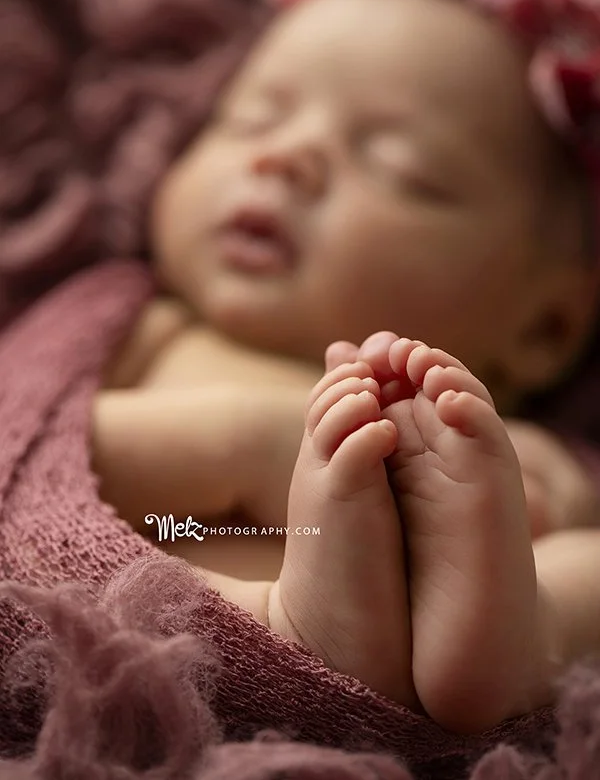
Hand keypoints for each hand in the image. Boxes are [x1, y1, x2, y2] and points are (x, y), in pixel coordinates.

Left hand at [324, 338, 599, 538]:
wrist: (437, 626)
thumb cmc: (400, 555)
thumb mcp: (364, 480)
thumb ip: (352, 429)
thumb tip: (324, 384)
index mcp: (416, 444)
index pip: (408, 382)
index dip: (388, 360)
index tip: (360, 354)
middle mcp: (446, 447)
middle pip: (437, 380)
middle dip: (415, 358)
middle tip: (390, 350)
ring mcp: (471, 462)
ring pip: (467, 397)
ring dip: (445, 372)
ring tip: (416, 362)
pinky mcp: (493, 486)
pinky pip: (488, 435)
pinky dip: (470, 411)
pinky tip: (446, 401)